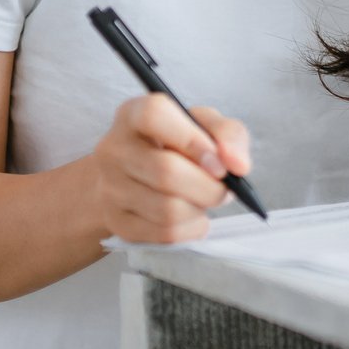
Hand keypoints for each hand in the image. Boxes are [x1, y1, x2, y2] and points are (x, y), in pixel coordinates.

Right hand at [89, 94, 251, 244]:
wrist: (140, 178)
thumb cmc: (177, 146)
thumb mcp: (206, 126)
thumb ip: (229, 135)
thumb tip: (238, 164)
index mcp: (133, 115)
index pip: (154, 115)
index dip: (191, 139)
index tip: (218, 162)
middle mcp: (113, 149)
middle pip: (166, 171)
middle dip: (209, 186)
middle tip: (225, 188)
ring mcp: (110, 189)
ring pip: (167, 209)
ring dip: (201, 208)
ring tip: (206, 199)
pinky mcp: (117, 223)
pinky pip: (164, 234)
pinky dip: (191, 229)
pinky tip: (193, 216)